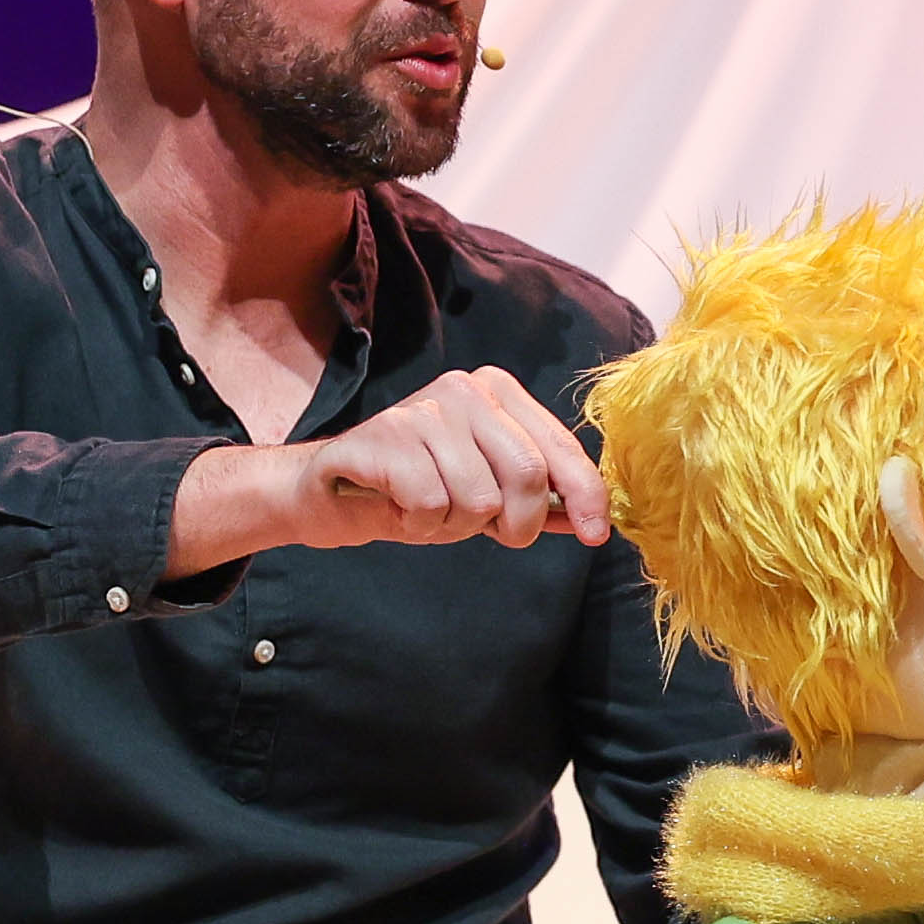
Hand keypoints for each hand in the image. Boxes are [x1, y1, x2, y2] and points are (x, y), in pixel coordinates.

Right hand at [171, 366, 609, 567]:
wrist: (328, 491)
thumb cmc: (416, 490)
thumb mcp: (487, 494)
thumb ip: (539, 500)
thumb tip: (594, 519)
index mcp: (500, 393)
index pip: (560, 449)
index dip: (584, 496)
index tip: (595, 534)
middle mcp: (465, 389)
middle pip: (527, 475)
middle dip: (515, 524)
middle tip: (483, 531)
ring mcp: (423, 409)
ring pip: (479, 498)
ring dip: (455, 525)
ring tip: (429, 510)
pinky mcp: (384, 436)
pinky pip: (431, 504)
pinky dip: (420, 524)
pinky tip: (400, 507)